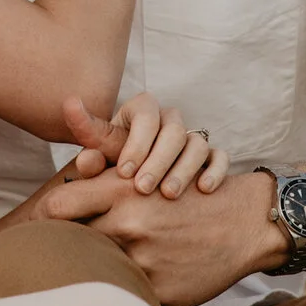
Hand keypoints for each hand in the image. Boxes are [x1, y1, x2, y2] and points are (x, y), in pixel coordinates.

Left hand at [41, 168, 283, 305]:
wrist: (243, 223)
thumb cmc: (187, 197)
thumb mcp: (145, 180)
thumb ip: (101, 185)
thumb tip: (53, 202)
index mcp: (121, 191)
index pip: (57, 206)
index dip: (43, 218)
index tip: (41, 228)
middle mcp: (129, 224)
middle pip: (70, 241)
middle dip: (63, 249)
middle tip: (56, 257)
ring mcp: (145, 261)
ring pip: (95, 273)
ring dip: (91, 274)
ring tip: (88, 277)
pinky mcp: (160, 291)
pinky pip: (125, 296)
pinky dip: (122, 293)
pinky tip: (125, 290)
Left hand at [62, 95, 228, 198]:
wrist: (140, 187)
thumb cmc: (116, 168)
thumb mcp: (102, 163)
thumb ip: (92, 159)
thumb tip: (85, 160)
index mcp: (141, 111)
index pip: (145, 113)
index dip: (137, 142)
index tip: (124, 172)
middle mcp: (169, 120)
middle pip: (173, 130)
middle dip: (158, 159)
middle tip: (142, 188)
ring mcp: (192, 137)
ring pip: (197, 144)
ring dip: (183, 169)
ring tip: (169, 194)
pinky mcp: (211, 157)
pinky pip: (220, 157)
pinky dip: (214, 171)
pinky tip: (202, 189)